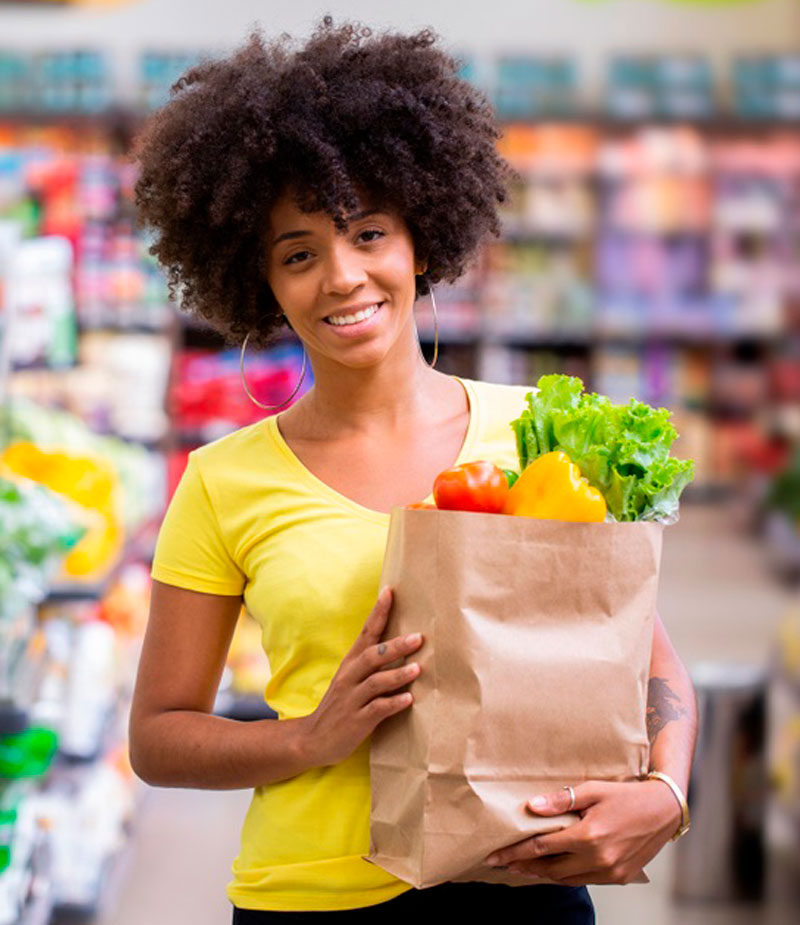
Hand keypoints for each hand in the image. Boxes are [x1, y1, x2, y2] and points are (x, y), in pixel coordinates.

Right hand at [302, 587, 422, 766]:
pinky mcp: (356, 721)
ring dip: (397, 675)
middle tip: (418, 637)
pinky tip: (408, 699)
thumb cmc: (341, 705)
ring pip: (376, 682)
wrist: (312, 739)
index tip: (390, 592)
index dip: (378, 612)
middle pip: (373, 655)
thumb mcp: (351, 679)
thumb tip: (404, 644)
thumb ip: (373, 664)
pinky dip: (393, 703)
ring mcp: (352, 699)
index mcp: (351, 663)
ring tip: (417, 668)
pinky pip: (376, 710)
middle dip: (396, 646)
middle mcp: (350, 677)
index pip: (365, 632)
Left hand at [484, 780, 681, 885]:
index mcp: (589, 836)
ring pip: (567, 880)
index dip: (515, 852)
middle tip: (504, 864)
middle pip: (551, 869)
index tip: (495, 856)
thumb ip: (561, 800)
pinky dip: (566, 878)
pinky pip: (585, 882)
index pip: (542, 847)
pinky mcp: (620, 878)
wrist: (664, 810)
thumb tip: (531, 807)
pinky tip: (555, 871)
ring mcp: (610, 872)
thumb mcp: (593, 790)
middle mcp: (599, 859)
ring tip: (523, 868)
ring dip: (543, 875)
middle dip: (524, 867)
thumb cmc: (627, 795)